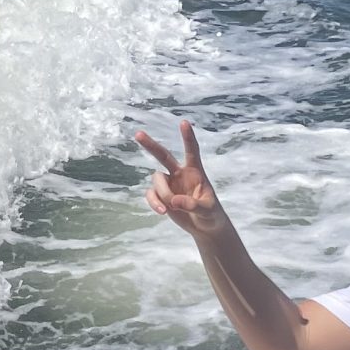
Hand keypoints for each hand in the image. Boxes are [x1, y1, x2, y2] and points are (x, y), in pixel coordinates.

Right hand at [133, 120, 226, 235]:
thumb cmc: (211, 215)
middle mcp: (180, 174)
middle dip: (150, 145)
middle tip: (138, 134)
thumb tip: (173, 201)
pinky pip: (151, 194)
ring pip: (157, 180)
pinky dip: (154, 202)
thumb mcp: (207, 210)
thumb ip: (192, 205)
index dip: (187, 137)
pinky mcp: (161, 196)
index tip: (184, 122)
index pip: (191, 151)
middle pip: (163, 155)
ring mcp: (169, 184)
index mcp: (195, 172)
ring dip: (162, 193)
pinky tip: (162, 212)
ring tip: (170, 207)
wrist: (204, 227)